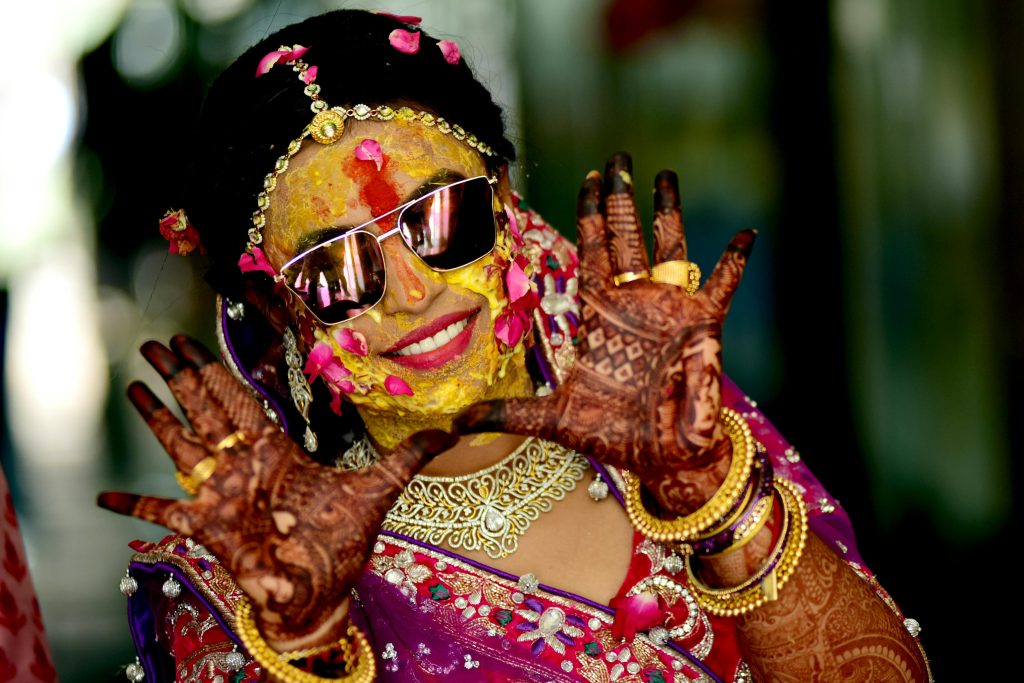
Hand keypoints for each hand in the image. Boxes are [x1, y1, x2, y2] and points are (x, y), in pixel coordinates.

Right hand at [98, 336, 454, 649]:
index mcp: (278, 450)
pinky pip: (160, 517)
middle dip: (182, 377)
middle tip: (155, 343)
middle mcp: (244, 466)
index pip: (242, 399)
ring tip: (134, 386)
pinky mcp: (207, 531)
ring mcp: (221, 495)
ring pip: (183, 446)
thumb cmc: (344, 543)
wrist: (323, 594)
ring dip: (159, 417)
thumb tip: (453, 428)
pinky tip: (102, 497)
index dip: (219, 369)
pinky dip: (132, 508)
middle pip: (206, 410)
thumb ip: (408, 457)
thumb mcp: (378, 491)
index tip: (197, 340)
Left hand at [456, 153, 753, 514]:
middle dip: (621, 199)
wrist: (660, 458)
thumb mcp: (552, 421)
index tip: (590, 179)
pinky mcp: (703, 328)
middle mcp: (635, 303)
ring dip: (668, 212)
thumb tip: (454, 424)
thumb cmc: (612, 436)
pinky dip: (734, 263)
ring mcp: (670, 311)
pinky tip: (747, 234)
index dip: (591, 216)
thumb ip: (508, 414)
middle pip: (626, 238)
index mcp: (601, 315)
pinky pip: (722, 287)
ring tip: (665, 175)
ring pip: (670, 248)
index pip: (594, 253)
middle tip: (618, 160)